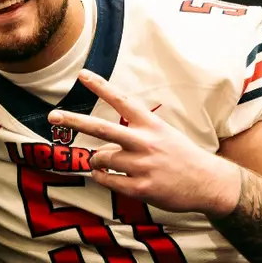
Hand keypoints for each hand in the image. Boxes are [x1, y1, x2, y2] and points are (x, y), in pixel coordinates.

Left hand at [46, 70, 241, 216]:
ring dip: (96, 161)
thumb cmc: (182, 156)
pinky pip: (107, 181)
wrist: (208, 183)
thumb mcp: (163, 134)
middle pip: (101, 128)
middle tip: (53, 116)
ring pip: (100, 158)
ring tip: (104, 163)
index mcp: (150, 125)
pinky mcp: (141, 188)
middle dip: (74, 120)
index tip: (82, 75)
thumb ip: (136, 132)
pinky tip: (107, 176)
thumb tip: (105, 142)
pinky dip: (102, 177)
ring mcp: (141, 166)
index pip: (121, 101)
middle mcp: (144, 142)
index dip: (100, 87)